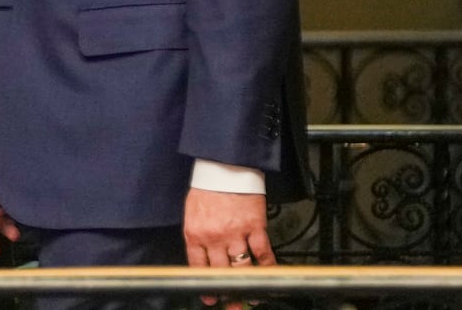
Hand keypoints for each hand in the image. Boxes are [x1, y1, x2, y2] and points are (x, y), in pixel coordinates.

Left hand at [184, 186, 273, 307]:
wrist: (224, 167)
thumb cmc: (207, 188)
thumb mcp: (192, 213)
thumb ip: (197, 237)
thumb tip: (203, 260)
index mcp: (195, 233)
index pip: (198, 267)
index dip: (205, 286)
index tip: (210, 298)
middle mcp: (214, 236)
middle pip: (221, 273)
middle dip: (227, 293)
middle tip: (232, 304)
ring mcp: (235, 233)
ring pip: (242, 268)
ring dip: (248, 286)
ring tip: (252, 298)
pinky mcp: (254, 227)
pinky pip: (263, 253)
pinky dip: (267, 267)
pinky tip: (269, 276)